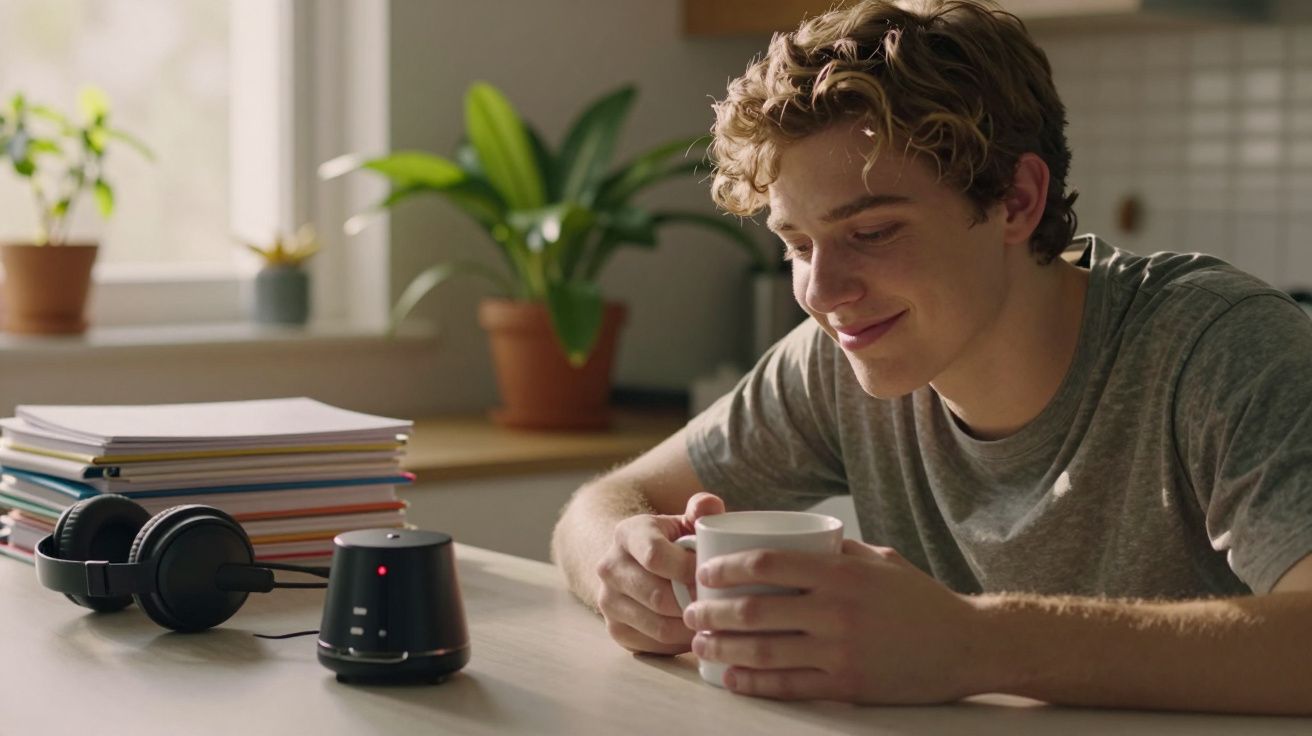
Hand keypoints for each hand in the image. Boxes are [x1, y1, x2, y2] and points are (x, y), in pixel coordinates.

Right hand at [594, 492, 724, 654]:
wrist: (634, 563)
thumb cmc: (671, 542)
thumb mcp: (684, 520)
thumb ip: (701, 509)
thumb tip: (711, 506)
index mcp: (627, 534)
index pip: (655, 555)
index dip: (688, 569)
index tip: (713, 574)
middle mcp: (609, 567)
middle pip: (658, 597)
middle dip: (694, 603)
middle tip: (722, 604)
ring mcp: (608, 602)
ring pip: (658, 626)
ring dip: (691, 627)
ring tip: (714, 620)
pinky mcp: (616, 630)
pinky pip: (654, 646)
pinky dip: (680, 643)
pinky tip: (697, 631)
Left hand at [681, 539, 984, 703]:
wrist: (968, 645)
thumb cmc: (919, 598)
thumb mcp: (879, 561)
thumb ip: (835, 552)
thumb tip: (788, 541)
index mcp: (841, 573)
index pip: (766, 565)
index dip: (726, 569)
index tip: (704, 572)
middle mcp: (837, 611)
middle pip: (755, 611)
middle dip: (712, 612)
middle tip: (690, 612)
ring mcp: (841, 651)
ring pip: (764, 652)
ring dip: (722, 649)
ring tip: (700, 644)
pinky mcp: (848, 686)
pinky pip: (788, 686)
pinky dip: (753, 683)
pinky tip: (731, 678)